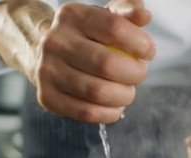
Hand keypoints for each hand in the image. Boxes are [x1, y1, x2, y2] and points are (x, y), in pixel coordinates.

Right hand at [34, 1, 154, 122]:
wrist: (43, 53)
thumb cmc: (85, 35)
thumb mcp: (104, 16)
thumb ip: (127, 11)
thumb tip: (145, 17)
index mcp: (73, 15)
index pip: (115, 28)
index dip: (140, 43)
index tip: (148, 52)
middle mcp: (55, 42)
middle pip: (107, 64)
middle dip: (134, 73)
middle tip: (139, 73)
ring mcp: (47, 71)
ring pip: (97, 92)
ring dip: (123, 96)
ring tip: (128, 91)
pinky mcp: (47, 97)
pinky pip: (86, 112)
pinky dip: (109, 113)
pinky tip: (115, 106)